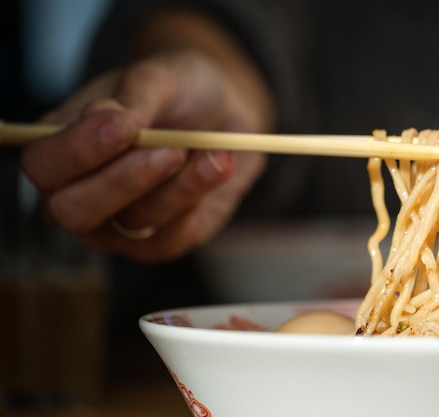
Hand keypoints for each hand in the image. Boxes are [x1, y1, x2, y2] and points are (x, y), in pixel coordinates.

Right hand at [21, 50, 270, 261]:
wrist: (226, 112)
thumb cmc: (179, 93)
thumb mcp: (158, 79)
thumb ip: (132, 99)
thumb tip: (112, 121)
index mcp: (62, 151)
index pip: (44, 165)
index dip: (78, 150)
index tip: (121, 126)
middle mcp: (81, 196)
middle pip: (74, 211)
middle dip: (123, 180)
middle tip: (170, 150)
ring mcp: (120, 227)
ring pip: (134, 222)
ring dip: (177, 186)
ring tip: (211, 152)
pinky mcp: (163, 242)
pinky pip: (174, 234)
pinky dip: (199, 196)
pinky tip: (219, 165)